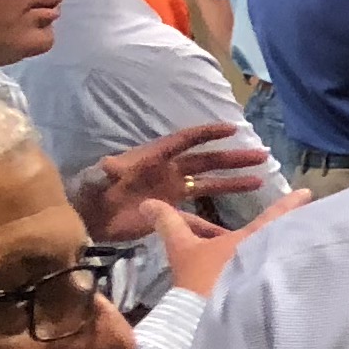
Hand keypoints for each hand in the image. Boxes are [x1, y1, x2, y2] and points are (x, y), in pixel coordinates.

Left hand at [78, 122, 271, 241]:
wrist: (87, 219)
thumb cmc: (91, 193)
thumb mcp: (97, 180)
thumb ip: (106, 173)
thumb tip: (110, 165)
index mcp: (153, 158)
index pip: (185, 141)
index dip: (207, 134)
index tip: (232, 129)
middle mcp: (168, 171)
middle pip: (205, 161)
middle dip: (233, 157)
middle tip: (261, 155)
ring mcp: (171, 190)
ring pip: (209, 182)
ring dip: (233, 180)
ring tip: (260, 179)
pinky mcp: (171, 209)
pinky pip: (199, 208)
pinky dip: (216, 213)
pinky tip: (235, 218)